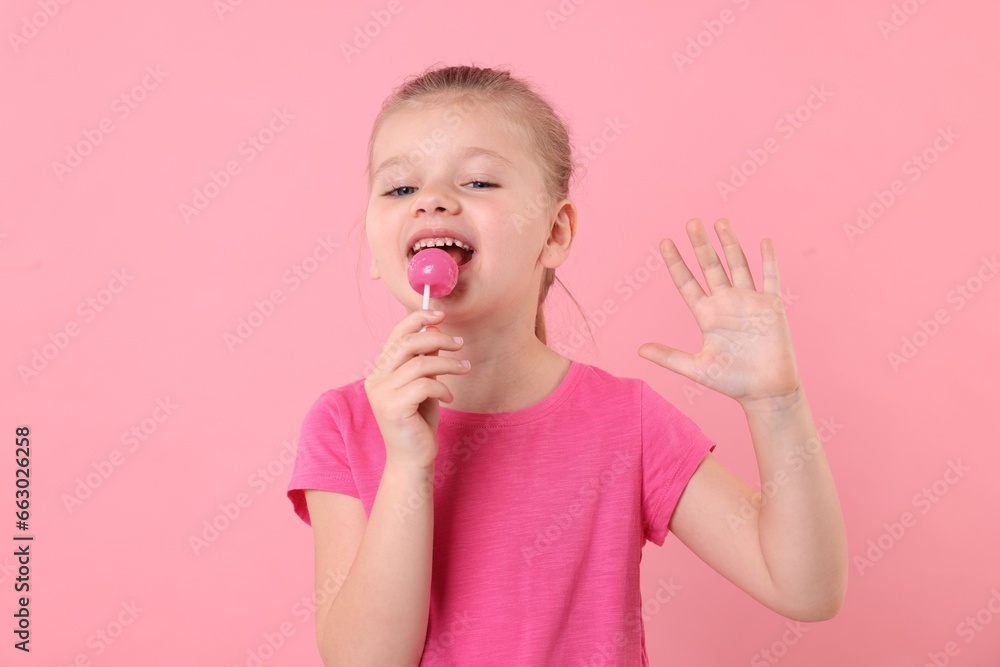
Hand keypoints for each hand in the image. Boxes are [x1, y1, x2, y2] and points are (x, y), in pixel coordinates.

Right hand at [364, 309, 469, 468]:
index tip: (439, 314)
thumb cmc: (418, 421)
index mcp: (379, 371)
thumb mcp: (423, 384)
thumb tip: (435, 329)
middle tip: (459, 344)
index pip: (395, 335)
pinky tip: (449, 397)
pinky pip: (425, 385)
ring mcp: (382, 394)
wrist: (413, 459)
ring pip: (419, 364)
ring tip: (464, 369)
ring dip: (448, 364)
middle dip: (437, 338)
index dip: (417, 319)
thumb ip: (424, 359)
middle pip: (406, 344)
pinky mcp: (393, 408)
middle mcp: (375, 380)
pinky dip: (442, 387)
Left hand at [638, 218, 800, 410]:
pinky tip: (762, 241)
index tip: (665, 242)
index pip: (687, 282)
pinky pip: (769, 277)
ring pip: (737, 265)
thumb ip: (669, 357)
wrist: (766, 391)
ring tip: (720, 222)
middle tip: (691, 222)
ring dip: (729, 244)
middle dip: (701, 245)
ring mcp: (749, 302)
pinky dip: (767, 260)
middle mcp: (725, 303)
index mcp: (706, 315)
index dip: (676, 262)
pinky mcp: (771, 306)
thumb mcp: (696, 368)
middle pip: (710, 267)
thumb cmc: (732, 382)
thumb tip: (639, 349)